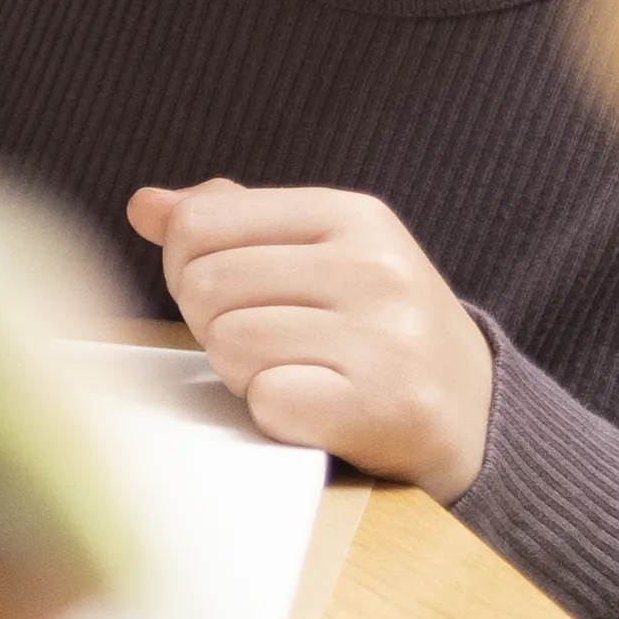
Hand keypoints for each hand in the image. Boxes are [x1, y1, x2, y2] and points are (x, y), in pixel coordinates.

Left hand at [129, 178, 491, 492]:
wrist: (474, 410)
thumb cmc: (375, 325)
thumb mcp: (320, 253)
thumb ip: (231, 223)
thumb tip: (145, 206)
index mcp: (353, 214)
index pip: (198, 223)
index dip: (189, 266)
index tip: (237, 291)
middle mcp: (374, 267)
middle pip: (203, 286)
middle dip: (217, 323)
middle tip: (277, 341)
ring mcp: (385, 337)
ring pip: (227, 344)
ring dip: (244, 371)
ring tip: (302, 372)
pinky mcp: (381, 406)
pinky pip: (265, 400)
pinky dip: (275, 412)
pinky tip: (319, 406)